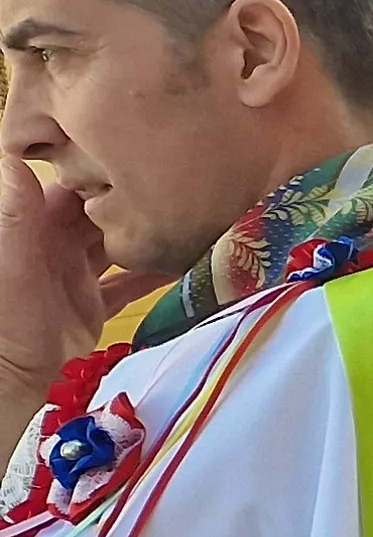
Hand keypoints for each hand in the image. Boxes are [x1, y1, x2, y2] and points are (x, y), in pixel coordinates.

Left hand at [0, 166, 163, 421]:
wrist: (12, 378)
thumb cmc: (7, 318)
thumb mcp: (12, 257)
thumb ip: (17, 211)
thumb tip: (15, 157)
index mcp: (32, 224)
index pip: (75, 186)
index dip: (105, 171)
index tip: (144, 158)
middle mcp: (55, 244)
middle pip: (103, 214)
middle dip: (135, 203)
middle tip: (180, 191)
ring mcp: (76, 274)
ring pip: (120, 246)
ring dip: (149, 237)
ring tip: (190, 224)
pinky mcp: (92, 306)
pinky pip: (128, 284)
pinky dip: (153, 277)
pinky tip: (186, 268)